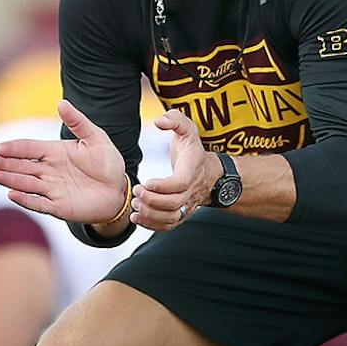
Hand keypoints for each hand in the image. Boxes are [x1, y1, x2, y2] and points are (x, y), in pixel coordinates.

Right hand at [0, 100, 129, 225]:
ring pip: (27, 184)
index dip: (14, 148)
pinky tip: (12, 195)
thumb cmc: (107, 163)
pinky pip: (39, 203)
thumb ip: (78, 122)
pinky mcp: (58, 206)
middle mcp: (49, 170)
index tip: (0, 147)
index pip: (29, 149)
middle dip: (6, 164)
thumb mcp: (96, 138)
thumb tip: (61, 102)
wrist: (119, 191)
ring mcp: (52, 189)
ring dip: (11, 180)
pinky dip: (26, 199)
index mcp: (54, 152)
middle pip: (23, 166)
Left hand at [132, 109, 211, 231]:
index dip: (163, 186)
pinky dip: (152, 225)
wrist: (210, 173)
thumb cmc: (193, 149)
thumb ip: (174, 119)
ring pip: (172, 218)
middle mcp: (192, 189)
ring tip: (136, 205)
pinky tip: (138, 217)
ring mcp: (188, 204)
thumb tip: (159, 121)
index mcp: (192, 168)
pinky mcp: (182, 213)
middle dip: (152, 200)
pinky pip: (169, 226)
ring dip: (151, 215)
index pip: (181, 183)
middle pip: (174, 203)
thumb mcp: (188, 128)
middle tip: (137, 191)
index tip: (147, 182)